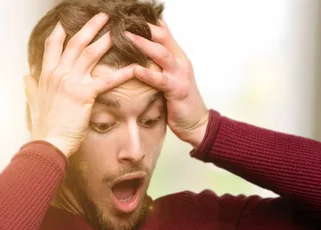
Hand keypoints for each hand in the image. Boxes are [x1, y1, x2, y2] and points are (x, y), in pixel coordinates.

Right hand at [23, 13, 138, 157]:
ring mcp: (71, 82)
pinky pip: (106, 80)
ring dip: (105, 40)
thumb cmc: (42, 126)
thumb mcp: (33, 103)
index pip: (53, 45)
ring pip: (90, 54)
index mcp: (46, 75)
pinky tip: (134, 68)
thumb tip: (25, 78)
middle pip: (75, 43)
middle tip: (103, 17)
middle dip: (90, 27)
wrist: (47, 142)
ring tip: (118, 31)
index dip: (61, 31)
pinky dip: (122, 73)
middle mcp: (58, 74)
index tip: (68, 22)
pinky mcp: (84, 95)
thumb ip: (30, 88)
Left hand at [125, 20, 208, 147]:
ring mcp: (180, 75)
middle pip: (162, 36)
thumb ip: (158, 65)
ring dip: (143, 44)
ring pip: (162, 53)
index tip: (129, 15)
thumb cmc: (179, 102)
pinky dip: (147, 73)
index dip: (148, 22)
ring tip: (126, 36)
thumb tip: (139, 55)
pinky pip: (161, 79)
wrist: (197, 123)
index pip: (163, 32)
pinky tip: (135, 69)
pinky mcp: (177, 90)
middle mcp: (180, 62)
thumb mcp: (169, 77)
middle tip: (124, 20)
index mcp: (177, 57)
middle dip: (143, 27)